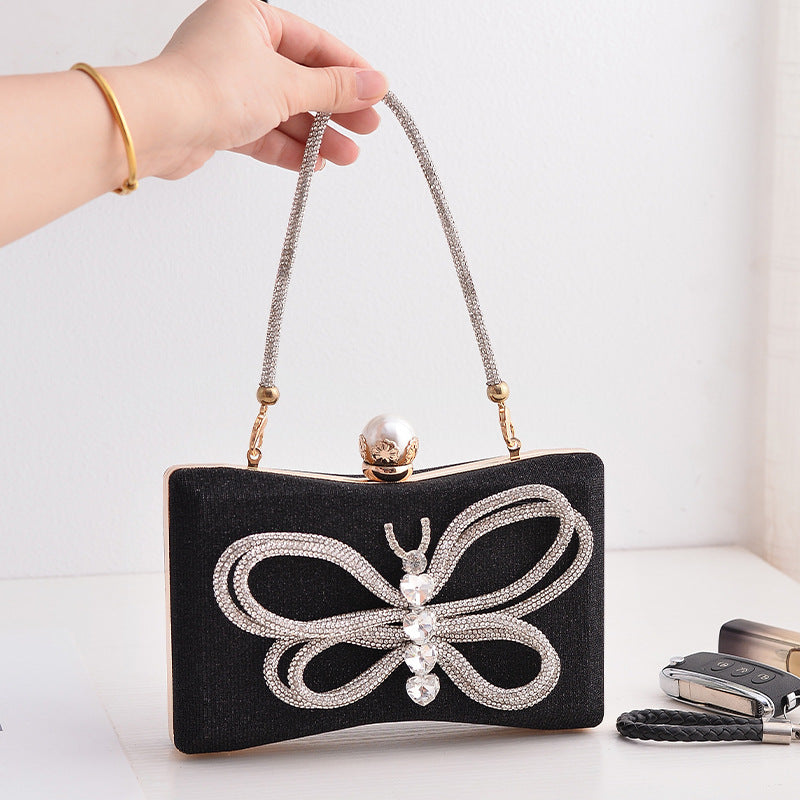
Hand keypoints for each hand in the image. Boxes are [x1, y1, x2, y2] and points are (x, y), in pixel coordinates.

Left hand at [153, 0, 388, 178]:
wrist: (162, 126)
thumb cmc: (213, 87)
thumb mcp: (289, 84)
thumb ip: (335, 88)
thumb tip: (375, 84)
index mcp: (249, 18)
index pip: (312, 42)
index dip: (347, 69)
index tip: (375, 90)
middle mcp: (236, 47)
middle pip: (300, 78)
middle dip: (334, 108)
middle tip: (366, 127)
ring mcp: (227, 86)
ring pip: (283, 110)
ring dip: (315, 134)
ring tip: (346, 155)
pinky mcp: (219, 120)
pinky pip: (263, 132)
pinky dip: (288, 148)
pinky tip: (313, 162)